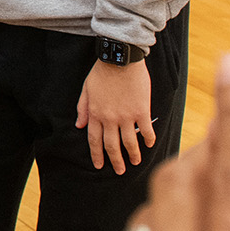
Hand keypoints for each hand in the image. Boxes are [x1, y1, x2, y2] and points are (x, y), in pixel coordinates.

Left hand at [77, 57, 155, 173]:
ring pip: (129, 142)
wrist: (120, 59)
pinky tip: (150, 145)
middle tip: (119, 171)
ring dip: (132, 154)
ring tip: (135, 162)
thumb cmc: (101, 72)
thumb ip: (82, 108)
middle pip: (112, 145)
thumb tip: (79, 125)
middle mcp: (110, 119)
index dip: (96, 154)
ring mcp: (126, 116)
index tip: (99, 165)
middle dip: (115, 160)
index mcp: (95, 114)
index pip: (94, 140)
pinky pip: (146, 130)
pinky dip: (148, 139)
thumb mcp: (86, 89)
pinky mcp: (141, 110)